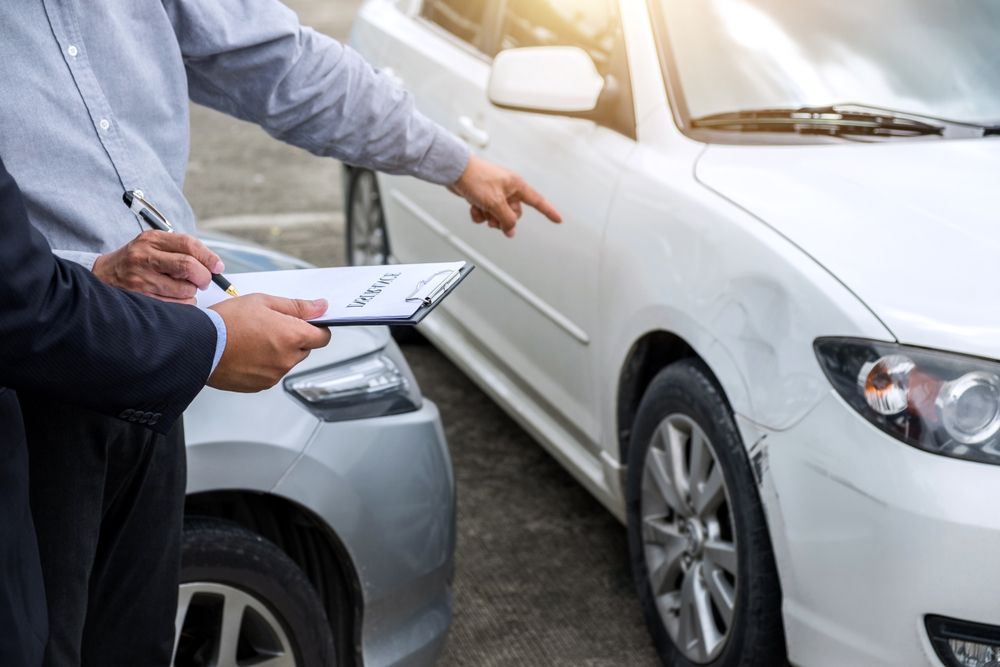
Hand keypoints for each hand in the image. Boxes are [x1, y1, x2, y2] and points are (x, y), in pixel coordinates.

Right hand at [92, 230, 223, 303]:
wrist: (103, 275)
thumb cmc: (138, 260)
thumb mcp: (154, 245)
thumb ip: (182, 250)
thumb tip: (214, 265)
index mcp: (152, 239)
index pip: (189, 244)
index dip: (209, 257)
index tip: (218, 267)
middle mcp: (145, 257)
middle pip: (188, 266)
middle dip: (204, 277)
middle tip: (204, 281)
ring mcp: (141, 279)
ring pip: (185, 290)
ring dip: (192, 292)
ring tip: (183, 288)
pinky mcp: (141, 298)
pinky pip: (176, 305)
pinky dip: (183, 303)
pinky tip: (175, 297)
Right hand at [207, 294, 331, 391]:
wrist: (198, 345)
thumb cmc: (226, 322)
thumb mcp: (263, 302)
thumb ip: (297, 306)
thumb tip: (320, 307)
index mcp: (292, 336)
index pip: (323, 337)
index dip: (316, 328)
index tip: (307, 323)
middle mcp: (287, 359)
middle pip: (304, 349)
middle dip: (294, 338)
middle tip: (270, 326)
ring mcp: (274, 375)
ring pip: (287, 362)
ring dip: (278, 352)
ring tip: (253, 339)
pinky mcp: (260, 385)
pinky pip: (272, 373)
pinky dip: (265, 364)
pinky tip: (247, 352)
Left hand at [449, 155, 561, 237]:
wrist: (454, 170)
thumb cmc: (476, 179)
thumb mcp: (495, 203)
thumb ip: (506, 219)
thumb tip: (511, 231)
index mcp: (516, 185)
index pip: (537, 201)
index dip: (548, 211)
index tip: (559, 220)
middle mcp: (508, 188)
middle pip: (514, 213)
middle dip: (503, 219)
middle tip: (493, 219)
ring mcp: (494, 192)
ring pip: (498, 214)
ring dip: (489, 217)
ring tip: (481, 211)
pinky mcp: (482, 195)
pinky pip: (486, 211)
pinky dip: (479, 213)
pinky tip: (472, 207)